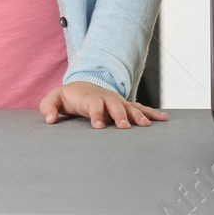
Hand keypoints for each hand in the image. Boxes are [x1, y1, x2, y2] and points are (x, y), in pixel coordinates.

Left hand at [39, 81, 168, 128]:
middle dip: (120, 116)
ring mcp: (117, 102)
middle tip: (124, 127)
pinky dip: (151, 113)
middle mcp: (106, 98)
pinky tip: (164, 119)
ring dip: (138, 115)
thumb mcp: (54, 98)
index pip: (94, 105)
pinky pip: (140, 108)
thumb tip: (50, 119)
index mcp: (89, 98)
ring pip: (130, 107)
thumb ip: (49, 106)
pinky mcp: (125, 106)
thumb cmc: (68, 97)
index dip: (96, 114)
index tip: (98, 126)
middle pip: (114, 106)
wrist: (83, 86)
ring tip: (146, 125)